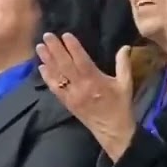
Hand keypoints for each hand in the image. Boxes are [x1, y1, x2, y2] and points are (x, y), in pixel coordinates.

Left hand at [37, 35, 134, 153]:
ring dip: (47, 61)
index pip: (81, 60)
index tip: (65, 35)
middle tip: (47, 35)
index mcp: (95, 81)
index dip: (73, 47)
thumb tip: (125, 46)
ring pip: (57, 75)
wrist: (113, 131)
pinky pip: (54, 89)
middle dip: (55, 49)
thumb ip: (124, 64)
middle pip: (65, 65)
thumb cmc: (121, 106)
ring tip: (40, 47)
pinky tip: (42, 67)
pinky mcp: (67, 103)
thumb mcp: (126, 84)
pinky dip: (47, 77)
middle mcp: (80, 87)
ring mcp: (71, 96)